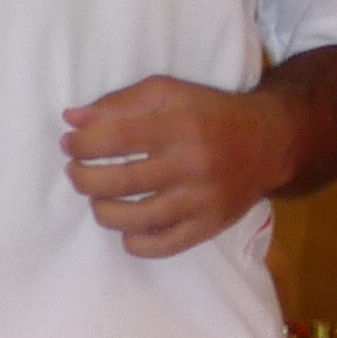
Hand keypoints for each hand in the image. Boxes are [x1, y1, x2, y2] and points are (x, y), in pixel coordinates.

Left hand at [63, 76, 285, 257]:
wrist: (268, 142)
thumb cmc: (209, 113)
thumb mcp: (168, 92)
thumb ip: (119, 103)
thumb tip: (71, 119)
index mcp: (179, 123)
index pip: (115, 138)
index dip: (82, 144)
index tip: (69, 145)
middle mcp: (191, 163)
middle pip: (120, 182)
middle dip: (83, 179)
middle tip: (76, 173)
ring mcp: (202, 200)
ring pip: (136, 219)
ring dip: (103, 211)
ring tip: (98, 199)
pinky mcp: (210, 226)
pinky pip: (162, 245)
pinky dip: (134, 241)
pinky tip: (127, 227)